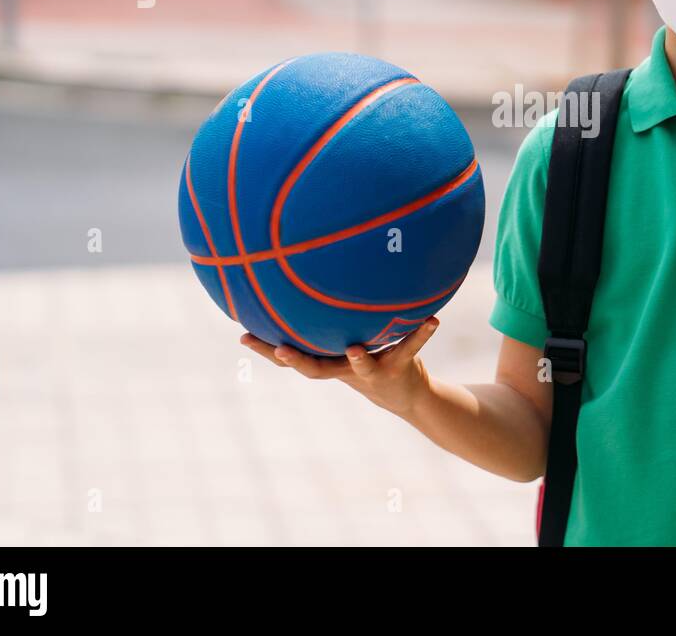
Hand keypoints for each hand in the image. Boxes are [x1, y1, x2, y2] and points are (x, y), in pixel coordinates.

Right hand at [240, 318, 439, 417]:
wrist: (405, 394)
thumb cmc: (366, 361)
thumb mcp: (343, 346)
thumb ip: (325, 323)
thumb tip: (301, 282)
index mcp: (327, 362)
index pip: (288, 358)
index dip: (263, 350)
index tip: (242, 335)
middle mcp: (344, 369)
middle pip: (315, 370)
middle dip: (296, 361)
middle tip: (279, 350)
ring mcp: (371, 371)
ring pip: (362, 366)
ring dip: (359, 359)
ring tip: (355, 349)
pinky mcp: (399, 365)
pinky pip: (410, 346)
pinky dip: (421, 333)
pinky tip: (433, 319)